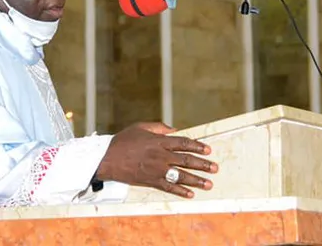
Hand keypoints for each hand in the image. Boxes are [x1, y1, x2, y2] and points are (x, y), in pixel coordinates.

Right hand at [95, 122, 217, 197]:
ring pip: (181, 176)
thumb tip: (174, 130)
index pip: (183, 143)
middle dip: (203, 165)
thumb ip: (159, 128)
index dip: (197, 146)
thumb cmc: (123, 141)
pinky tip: (190, 194)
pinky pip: (168, 187)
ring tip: (208, 184)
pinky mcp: (150, 181)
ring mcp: (156, 170)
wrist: (107, 159)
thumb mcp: (141, 127)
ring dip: (196, 180)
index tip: (208, 150)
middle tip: (214, 168)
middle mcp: (160, 156)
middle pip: (186, 160)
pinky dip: (180, 191)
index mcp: (158, 141)